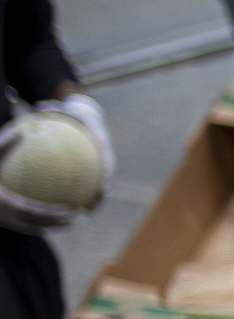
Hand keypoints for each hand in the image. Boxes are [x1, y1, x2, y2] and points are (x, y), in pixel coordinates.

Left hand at [0, 91, 116, 231]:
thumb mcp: (67, 107)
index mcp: (102, 143)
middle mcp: (105, 157)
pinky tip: (65, 202)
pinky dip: (79, 192)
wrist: (89, 115)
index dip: (108, 176)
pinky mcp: (93, 170)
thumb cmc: (75, 112)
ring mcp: (100, 165)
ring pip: (98, 185)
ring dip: (93, 199)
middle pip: (105, 180)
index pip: (108, 161)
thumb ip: (55, 107)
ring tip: (83, 212)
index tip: (104, 188)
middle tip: (92, 208)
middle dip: (101, 196)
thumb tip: (39, 105)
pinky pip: (87, 183)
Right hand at [0, 116, 72, 233]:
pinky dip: (33, 224)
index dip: (51, 213)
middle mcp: (1, 215)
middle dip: (54, 223)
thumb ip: (4, 143)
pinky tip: (45, 218)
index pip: (31, 210)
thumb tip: (23, 129)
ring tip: (64, 222)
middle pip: (33, 224)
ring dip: (46, 227)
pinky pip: (18, 225)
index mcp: (2, 201)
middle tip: (73, 217)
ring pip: (26, 229)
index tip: (70, 208)